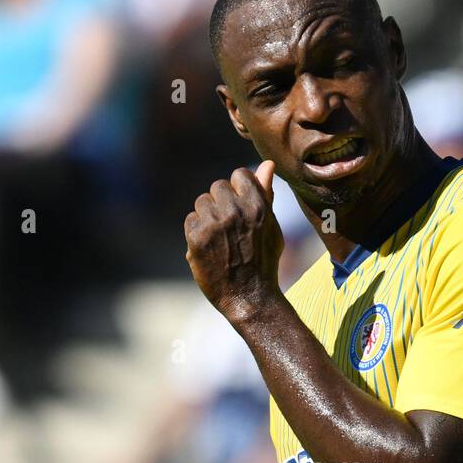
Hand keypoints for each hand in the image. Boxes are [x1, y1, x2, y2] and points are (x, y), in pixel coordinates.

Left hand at [184, 160, 284, 321]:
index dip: (237, 191)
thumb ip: (266, 194)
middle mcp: (236, 211)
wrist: (250, 298)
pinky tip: (209, 248)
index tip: (240, 209)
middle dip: (221, 204)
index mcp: (258, 205)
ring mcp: (215, 224)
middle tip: (229, 229)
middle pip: (217, 187)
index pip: (238, 175)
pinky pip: (190, 220)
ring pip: (201, 203)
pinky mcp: (197, 238)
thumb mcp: (272, 227)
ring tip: (220, 240)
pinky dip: (196, 233)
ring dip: (207, 218)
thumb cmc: (264, 262)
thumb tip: (268, 165)